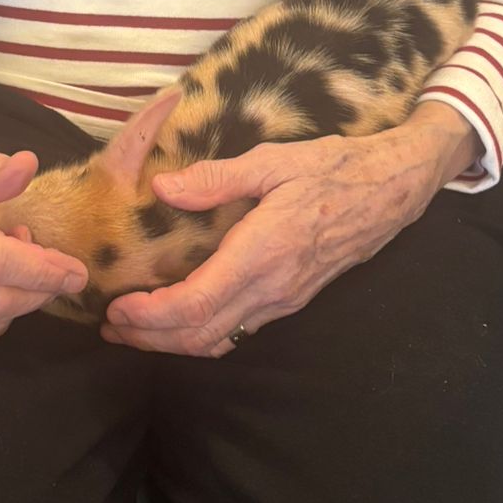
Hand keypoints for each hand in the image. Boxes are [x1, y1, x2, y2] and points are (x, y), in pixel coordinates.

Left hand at [100, 112, 471, 356]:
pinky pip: (239, 331)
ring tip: (135, 331)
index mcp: (262, 253)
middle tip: (110, 329)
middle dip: (150, 338)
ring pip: (220, 340)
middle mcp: (273, 288)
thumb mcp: (274, 160)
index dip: (150, 317)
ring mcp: (285, 299)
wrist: (392, 189)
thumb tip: (164, 188)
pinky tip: (181, 320)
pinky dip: (202, 334)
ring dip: (173, 342)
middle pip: (200, 335)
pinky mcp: (292, 299)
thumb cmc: (334, 168)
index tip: (117, 309)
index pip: (195, 305)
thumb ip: (216, 178)